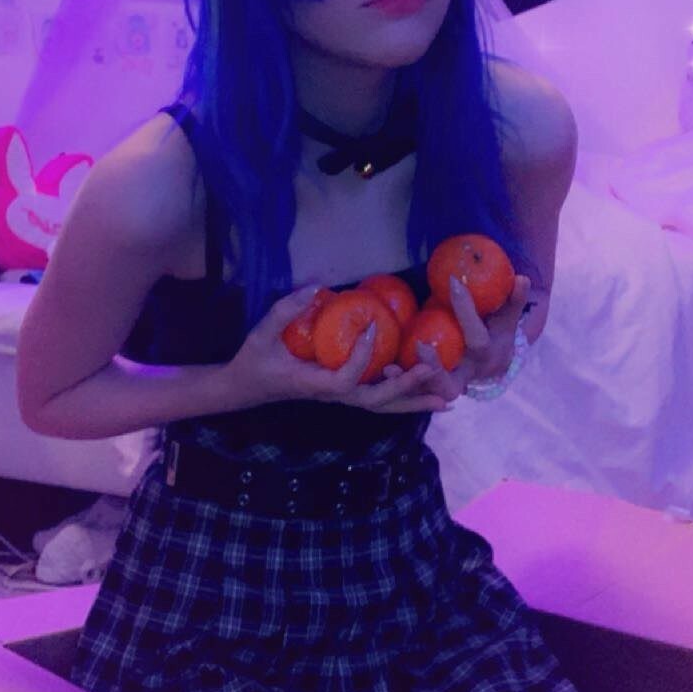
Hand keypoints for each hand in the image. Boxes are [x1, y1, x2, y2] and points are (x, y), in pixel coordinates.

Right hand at [225, 285, 453, 414]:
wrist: (246, 386)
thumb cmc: (254, 360)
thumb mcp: (261, 333)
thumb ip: (285, 310)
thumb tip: (316, 286)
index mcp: (314, 384)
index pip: (345, 380)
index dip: (362, 358)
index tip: (374, 328)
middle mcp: (332, 395)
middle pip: (374, 401)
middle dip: (404, 389)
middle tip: (431, 373)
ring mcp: (340, 396)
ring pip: (381, 405)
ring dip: (413, 401)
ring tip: (446, 399)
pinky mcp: (345, 390)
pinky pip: (378, 397)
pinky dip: (404, 396)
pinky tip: (427, 391)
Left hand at [382, 274, 534, 406]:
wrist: (495, 363)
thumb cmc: (497, 333)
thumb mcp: (507, 318)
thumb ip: (514, 300)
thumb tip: (522, 279)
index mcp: (485, 356)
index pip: (477, 336)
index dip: (466, 310)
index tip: (453, 283)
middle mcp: (465, 376)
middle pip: (450, 385)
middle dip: (434, 369)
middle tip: (420, 347)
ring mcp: (448, 386)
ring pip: (426, 394)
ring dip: (408, 383)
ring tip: (390, 368)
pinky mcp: (431, 390)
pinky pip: (413, 391)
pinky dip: (399, 384)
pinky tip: (384, 370)